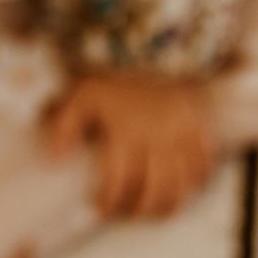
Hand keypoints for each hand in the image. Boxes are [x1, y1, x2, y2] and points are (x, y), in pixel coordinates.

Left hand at [42, 69, 218, 219]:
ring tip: (154, 208)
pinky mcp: (199, 128)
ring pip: (181, 185)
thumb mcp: (82, 94)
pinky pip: (203, 164)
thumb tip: (54, 158)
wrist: (152, 47)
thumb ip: (65, 126)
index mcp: (125, 135)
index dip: (108, 201)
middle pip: (154, 191)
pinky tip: (185, 187)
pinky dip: (196, 181)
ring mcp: (181, 137)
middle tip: (128, 211)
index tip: (100, 206)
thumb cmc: (115, 75)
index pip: (117, 182)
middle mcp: (155, 141)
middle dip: (140, 209)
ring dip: (168, 204)